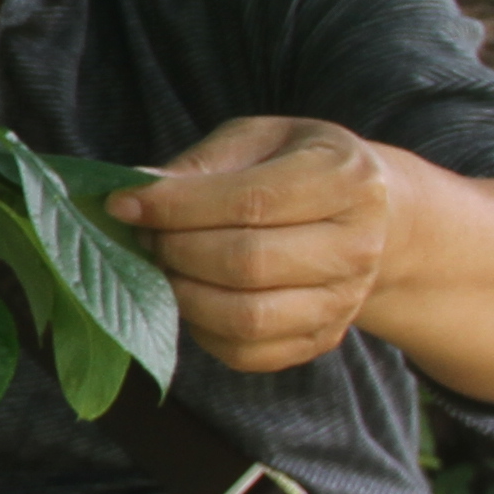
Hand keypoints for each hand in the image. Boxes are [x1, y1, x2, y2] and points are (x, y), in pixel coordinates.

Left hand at [107, 115, 397, 372]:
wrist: (369, 219)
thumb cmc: (298, 167)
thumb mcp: (259, 140)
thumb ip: (203, 165)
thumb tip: (135, 190)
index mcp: (346, 179)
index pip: (251, 201)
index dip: (178, 206)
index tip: (124, 203)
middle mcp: (356, 246)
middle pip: (248, 263)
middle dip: (176, 249)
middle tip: (143, 234)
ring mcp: (343, 302)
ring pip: (246, 318)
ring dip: (184, 295)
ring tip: (162, 265)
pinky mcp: (321, 341)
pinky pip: (248, 354)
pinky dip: (202, 330)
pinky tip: (189, 295)